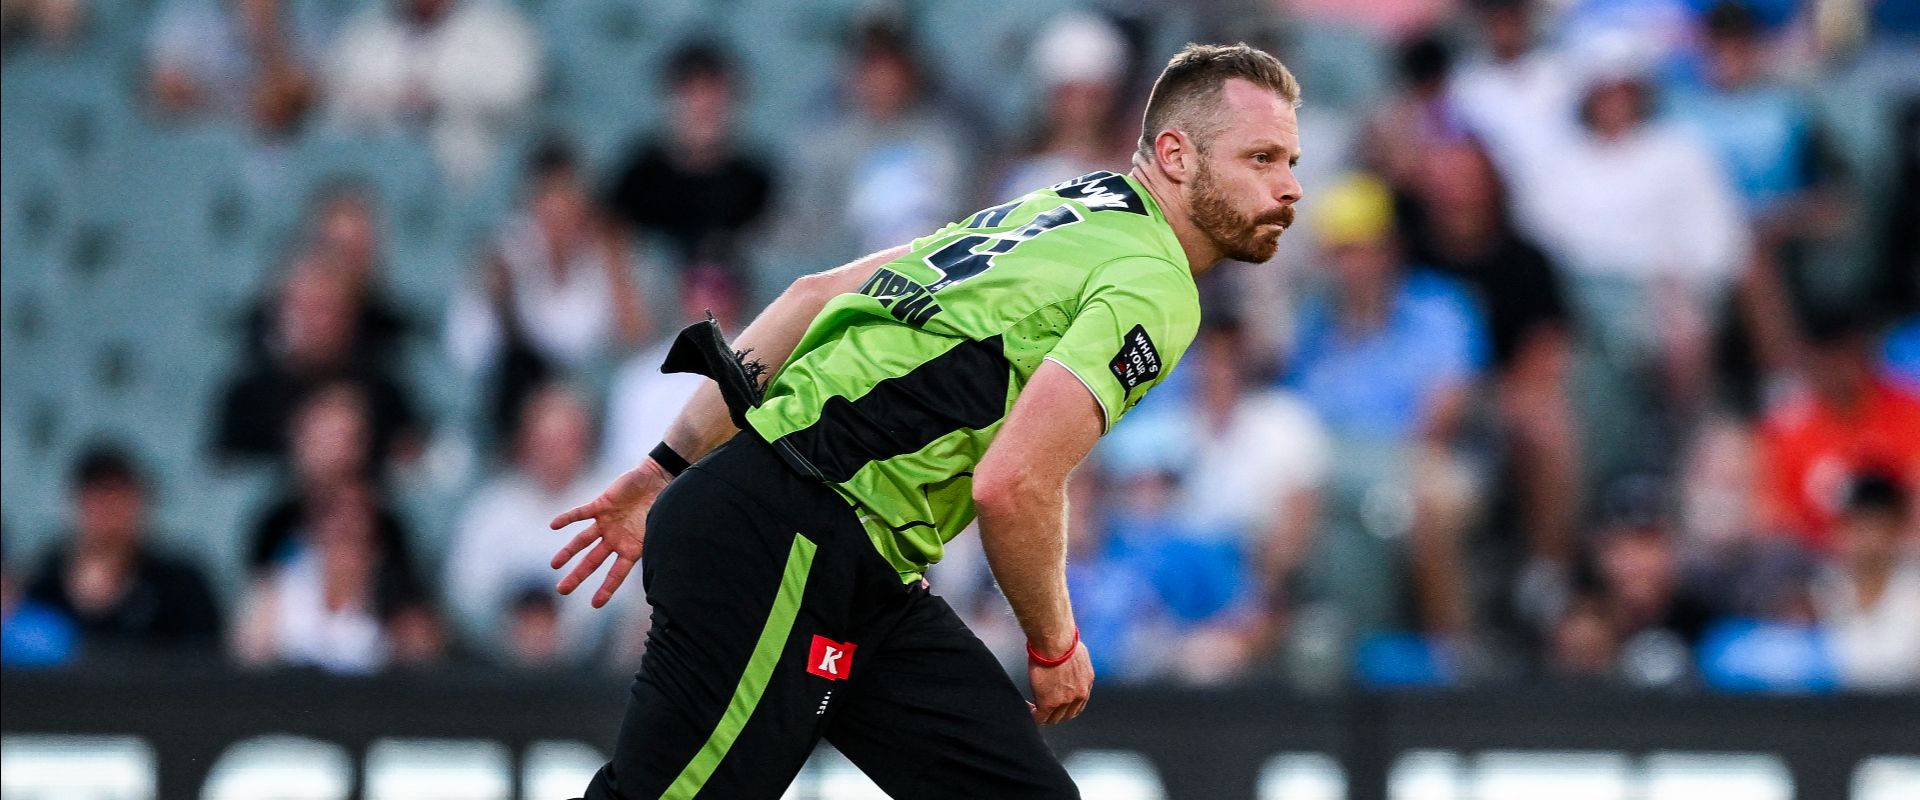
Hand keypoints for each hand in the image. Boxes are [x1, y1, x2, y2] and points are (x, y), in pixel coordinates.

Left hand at [549, 459, 671, 606]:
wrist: (658, 480)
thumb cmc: (664, 506)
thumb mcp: (661, 531)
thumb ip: (655, 546)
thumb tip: (662, 566)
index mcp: (631, 548)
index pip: (616, 573)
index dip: (607, 589)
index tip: (596, 604)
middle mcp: (616, 539)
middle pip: (592, 561)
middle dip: (578, 575)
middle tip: (562, 590)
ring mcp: (607, 523)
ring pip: (582, 540)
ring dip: (568, 552)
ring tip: (555, 565)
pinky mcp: (601, 505)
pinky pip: (581, 513)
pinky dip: (568, 518)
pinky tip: (554, 525)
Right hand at [1028, 642, 1093, 725]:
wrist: (1055, 643)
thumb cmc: (1063, 641)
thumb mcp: (1078, 654)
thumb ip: (1075, 665)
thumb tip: (1068, 664)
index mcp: (1087, 682)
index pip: (1079, 702)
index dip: (1067, 705)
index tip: (1059, 703)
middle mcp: (1079, 695)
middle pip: (1068, 714)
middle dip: (1057, 713)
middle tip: (1046, 710)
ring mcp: (1064, 701)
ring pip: (1055, 718)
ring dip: (1046, 716)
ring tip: (1036, 710)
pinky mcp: (1049, 703)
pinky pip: (1040, 717)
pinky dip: (1034, 716)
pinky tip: (1029, 709)